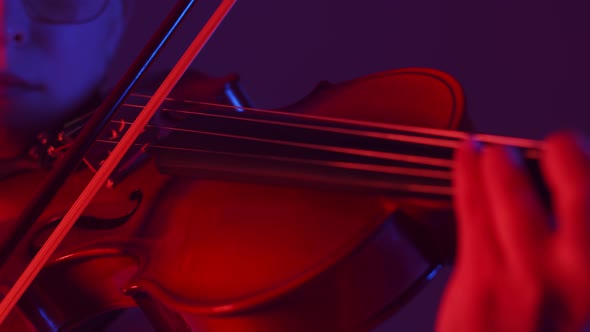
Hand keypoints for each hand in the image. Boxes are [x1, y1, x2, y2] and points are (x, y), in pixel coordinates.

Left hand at [436, 131, 589, 331]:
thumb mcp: (577, 293)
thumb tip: (569, 197)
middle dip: (570, 160)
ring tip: (497, 151)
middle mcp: (576, 275)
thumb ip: (575, 247)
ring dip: (503, 166)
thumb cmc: (538, 329)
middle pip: (581, 198)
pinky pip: (474, 210)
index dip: (589, 172)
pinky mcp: (483, 274)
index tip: (580, 154)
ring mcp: (528, 275)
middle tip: (560, 144)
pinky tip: (468, 154)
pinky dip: (469, 175)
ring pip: (515, 199)